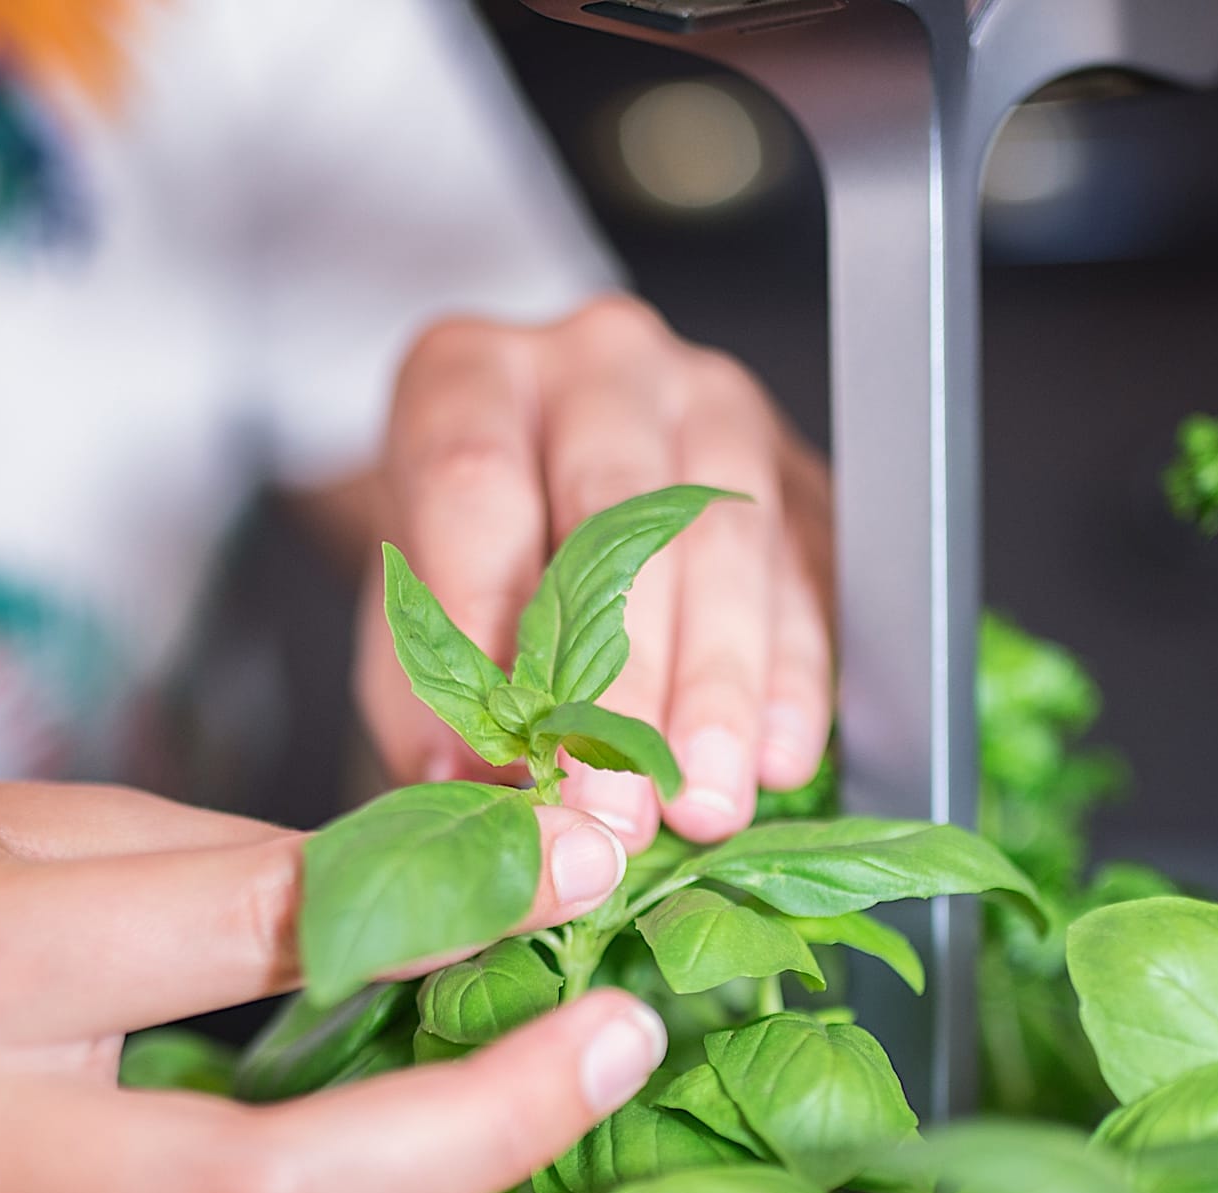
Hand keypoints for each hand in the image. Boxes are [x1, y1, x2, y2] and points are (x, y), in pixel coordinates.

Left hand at [354, 295, 832, 851]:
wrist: (548, 479)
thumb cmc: (470, 553)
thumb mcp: (408, 615)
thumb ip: (427, 699)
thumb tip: (477, 788)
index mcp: (470, 377)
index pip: (474, 480)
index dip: (491, 617)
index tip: (516, 744)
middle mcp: (596, 367)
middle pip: (617, 517)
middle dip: (626, 683)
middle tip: (625, 801)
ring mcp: (709, 406)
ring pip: (726, 547)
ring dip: (721, 693)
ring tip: (706, 801)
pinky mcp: (795, 470)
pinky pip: (808, 575)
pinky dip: (794, 679)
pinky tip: (776, 757)